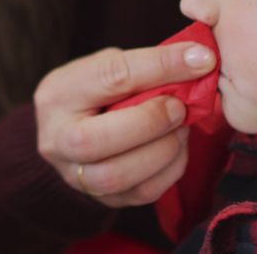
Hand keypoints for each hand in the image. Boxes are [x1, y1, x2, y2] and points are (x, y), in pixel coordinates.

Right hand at [34, 42, 215, 207]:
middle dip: (150, 122)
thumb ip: (144, 66)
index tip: (200, 58)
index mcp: (57, 94)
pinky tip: (176, 148)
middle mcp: (56, 139)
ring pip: (117, 174)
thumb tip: (199, 60)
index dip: (159, 66)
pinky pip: (141, 192)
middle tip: (180, 107)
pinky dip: (170, 169)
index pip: (109, 77)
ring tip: (180, 128)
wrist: (72, 131)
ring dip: (162, 149)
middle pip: (96, 140)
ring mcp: (75, 174)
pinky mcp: (102, 198)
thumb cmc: (95, 92)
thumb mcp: (108, 67)